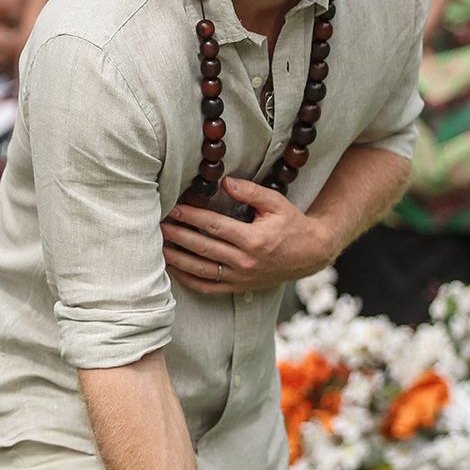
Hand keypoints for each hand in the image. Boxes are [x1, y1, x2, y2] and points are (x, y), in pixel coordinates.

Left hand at [161, 177, 333, 296]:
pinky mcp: (239, 287)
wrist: (311, 254)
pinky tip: (173, 269)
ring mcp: (241, 277)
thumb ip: (250, 191)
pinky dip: (188, 280)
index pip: (215, 226)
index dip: (192, 217)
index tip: (174, 208)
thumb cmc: (292, 225)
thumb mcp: (276, 203)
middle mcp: (246, 261)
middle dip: (178, 236)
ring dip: (177, 259)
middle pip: (203, 248)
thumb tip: (224, 181)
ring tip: (158, 247)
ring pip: (201, 270)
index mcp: (254, 239)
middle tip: (158, 226)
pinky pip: (208, 288)